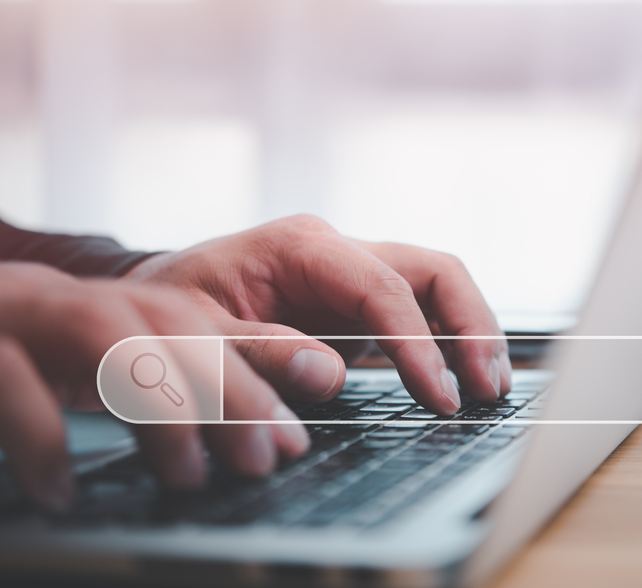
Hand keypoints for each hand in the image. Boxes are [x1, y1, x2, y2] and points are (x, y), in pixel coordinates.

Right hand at [0, 261, 308, 510]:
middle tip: (265, 456)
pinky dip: (40, 434)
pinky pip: (1, 378)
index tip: (314, 402)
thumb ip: (151, 385)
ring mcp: (6, 311)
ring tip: (188, 475)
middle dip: (228, 387)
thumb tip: (243, 431)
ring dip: (157, 405)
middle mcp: (65, 298)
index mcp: (103, 304)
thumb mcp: (75, 370)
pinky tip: (61, 488)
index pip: (201, 318)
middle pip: (167, 321)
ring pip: (102, 334)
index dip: (263, 354)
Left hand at [124, 215, 511, 414]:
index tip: (439, 396)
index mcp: (298, 245)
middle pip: (433, 270)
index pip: (382, 287)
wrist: (150, 304)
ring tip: (491, 384)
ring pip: (438, 285)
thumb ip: (260, 351)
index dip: (418, 343)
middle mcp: (336, 250)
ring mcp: (351, 272)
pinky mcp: (357, 302)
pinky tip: (463, 376)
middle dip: (470, 326)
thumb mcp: (194, 334)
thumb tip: (332, 374)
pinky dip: (448, 341)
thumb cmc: (167, 312)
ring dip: (471, 332)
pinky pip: (420, 310)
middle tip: (487, 386)